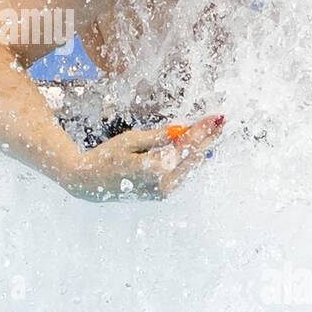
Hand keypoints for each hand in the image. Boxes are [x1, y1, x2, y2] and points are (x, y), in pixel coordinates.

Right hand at [63, 116, 226, 201]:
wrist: (90, 183)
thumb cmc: (106, 157)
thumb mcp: (132, 140)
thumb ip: (159, 136)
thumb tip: (182, 129)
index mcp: (156, 167)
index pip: (186, 144)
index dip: (203, 129)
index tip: (216, 117)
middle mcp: (164, 183)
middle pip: (194, 157)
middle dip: (209, 138)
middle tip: (221, 122)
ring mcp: (164, 191)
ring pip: (191, 167)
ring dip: (203, 149)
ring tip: (215, 132)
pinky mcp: (162, 194)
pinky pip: (183, 174)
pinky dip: (191, 160)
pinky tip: (200, 148)